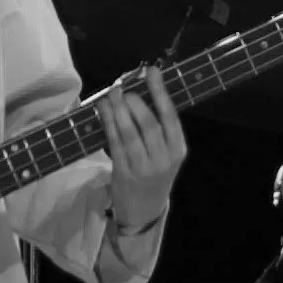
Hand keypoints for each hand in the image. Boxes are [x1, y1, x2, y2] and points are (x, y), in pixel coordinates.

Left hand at [100, 64, 188, 229]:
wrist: (145, 211)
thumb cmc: (155, 176)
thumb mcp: (166, 156)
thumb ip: (159, 130)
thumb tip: (142, 92)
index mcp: (178, 150)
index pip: (170, 117)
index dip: (160, 92)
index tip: (151, 71)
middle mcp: (164, 159)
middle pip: (149, 124)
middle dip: (135, 102)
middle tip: (124, 88)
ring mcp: (143, 168)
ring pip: (130, 133)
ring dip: (118, 110)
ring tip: (112, 94)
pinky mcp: (124, 173)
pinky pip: (115, 144)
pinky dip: (108, 124)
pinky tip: (103, 110)